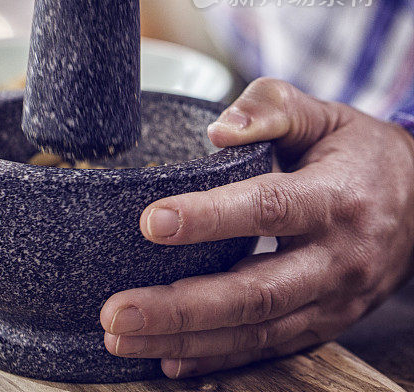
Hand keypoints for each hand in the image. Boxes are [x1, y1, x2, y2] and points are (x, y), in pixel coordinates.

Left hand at [100, 78, 413, 377]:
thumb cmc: (354, 149)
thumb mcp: (320, 114)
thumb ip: (269, 110)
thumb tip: (218, 131)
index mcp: (335, 198)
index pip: (267, 209)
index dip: (208, 218)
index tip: (150, 222)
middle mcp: (337, 259)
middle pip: (255, 293)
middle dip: (180, 308)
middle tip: (116, 311)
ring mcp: (335, 301)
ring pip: (257, 332)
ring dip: (186, 342)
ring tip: (122, 338)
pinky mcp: (326, 323)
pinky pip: (271, 349)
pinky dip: (219, 360)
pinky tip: (169, 361)